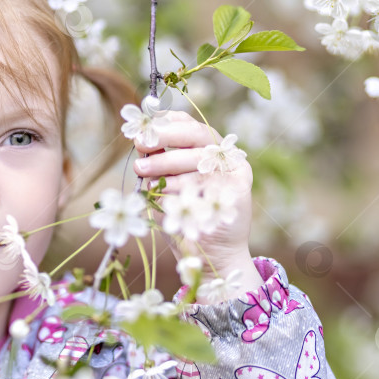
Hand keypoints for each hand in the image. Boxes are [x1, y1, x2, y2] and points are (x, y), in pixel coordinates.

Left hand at [130, 110, 263, 299]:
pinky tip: (162, 192)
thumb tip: (140, 139)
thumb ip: (158, 163)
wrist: (211, 256)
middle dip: (165, 136)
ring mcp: (234, 171)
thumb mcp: (165, 185)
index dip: (166, 122)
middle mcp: (224, 155)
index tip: (143, 128)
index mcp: (207, 148)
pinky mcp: (239, 189)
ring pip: (196, 158)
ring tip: (142, 172)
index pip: (189, 124)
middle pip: (196, 134)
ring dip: (165, 164)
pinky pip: (205, 182)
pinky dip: (180, 186)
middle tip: (140, 144)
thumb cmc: (184, 217)